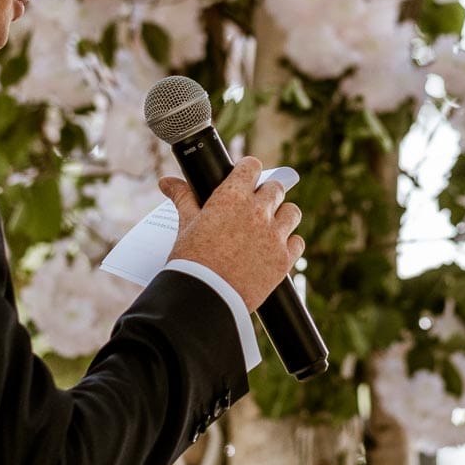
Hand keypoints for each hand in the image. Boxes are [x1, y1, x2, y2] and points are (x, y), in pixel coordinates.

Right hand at [159, 156, 304, 311]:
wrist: (204, 298)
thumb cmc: (190, 261)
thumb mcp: (186, 225)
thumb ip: (183, 198)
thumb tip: (167, 182)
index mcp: (231, 197)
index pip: (251, 166)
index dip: (249, 171)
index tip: (245, 180)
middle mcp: (257, 211)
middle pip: (275, 188)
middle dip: (266, 195)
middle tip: (254, 209)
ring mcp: (273, 235)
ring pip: (292, 212)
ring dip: (282, 216)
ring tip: (268, 228)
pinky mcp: (283, 259)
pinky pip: (297, 242)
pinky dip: (289, 244)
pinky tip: (275, 250)